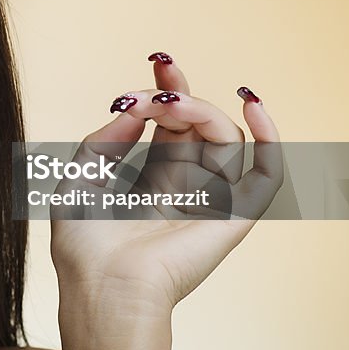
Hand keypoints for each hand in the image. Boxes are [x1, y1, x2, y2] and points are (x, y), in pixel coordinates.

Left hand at [49, 52, 282, 311]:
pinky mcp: (235, 214)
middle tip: (153, 86)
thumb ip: (103, 138)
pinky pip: (267, 172)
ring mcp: (212, 198)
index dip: (169, 91)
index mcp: (151, 177)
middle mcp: (186, 185)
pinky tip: (252, 105)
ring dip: (200, 109)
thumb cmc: (84, 245)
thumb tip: (135, 110)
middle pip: (198, 124)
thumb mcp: (78, 177)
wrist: (104, 287)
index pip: (172, 123)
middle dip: (178, 95)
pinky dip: (270, 137)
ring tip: (167, 106)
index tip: (157, 62)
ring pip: (225, 137)